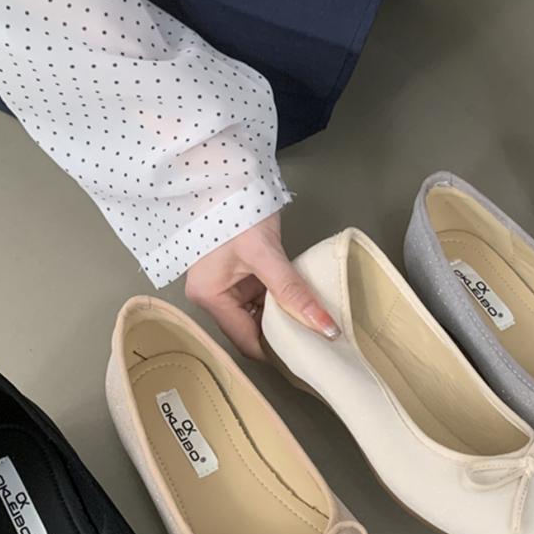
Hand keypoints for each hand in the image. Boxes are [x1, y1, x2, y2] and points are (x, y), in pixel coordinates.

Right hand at [185, 211, 338, 359]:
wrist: (229, 176)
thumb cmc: (238, 210)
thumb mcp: (267, 254)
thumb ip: (293, 292)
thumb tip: (324, 327)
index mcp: (210, 297)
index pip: (245, 340)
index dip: (275, 352)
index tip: (307, 357)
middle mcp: (213, 296)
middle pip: (251, 330)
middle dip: (282, 336)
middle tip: (318, 345)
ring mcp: (226, 284)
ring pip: (259, 314)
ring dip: (284, 318)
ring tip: (316, 329)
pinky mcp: (240, 274)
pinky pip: (263, 297)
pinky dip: (282, 302)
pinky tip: (304, 306)